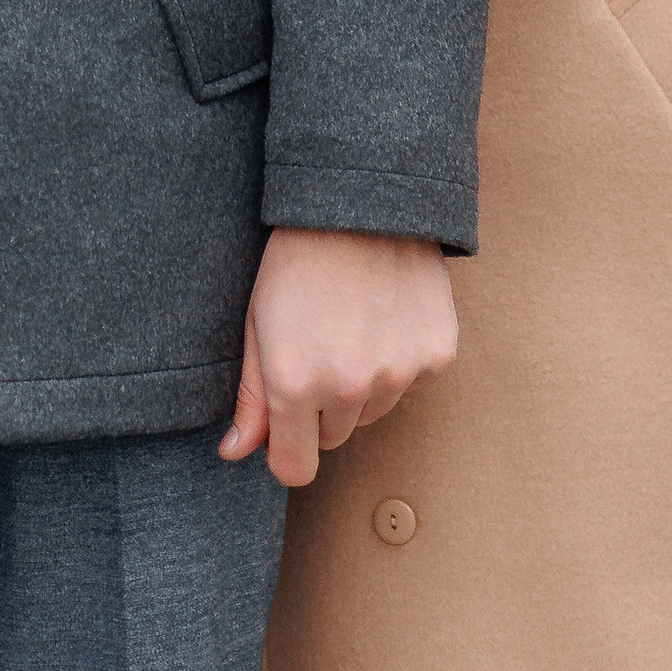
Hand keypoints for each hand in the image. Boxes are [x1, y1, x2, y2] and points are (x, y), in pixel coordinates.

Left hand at [218, 227, 458, 489]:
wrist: (362, 201)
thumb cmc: (298, 257)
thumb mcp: (258, 320)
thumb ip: (250, 396)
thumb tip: (235, 452)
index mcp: (295, 384)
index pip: (295, 469)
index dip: (287, 451)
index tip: (287, 427)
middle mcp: (349, 388)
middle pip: (335, 437)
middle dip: (323, 408)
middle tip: (318, 346)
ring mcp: (398, 373)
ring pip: (373, 411)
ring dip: (362, 385)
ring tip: (351, 324)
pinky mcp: (436, 355)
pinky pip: (411, 383)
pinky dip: (400, 360)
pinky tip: (386, 314)